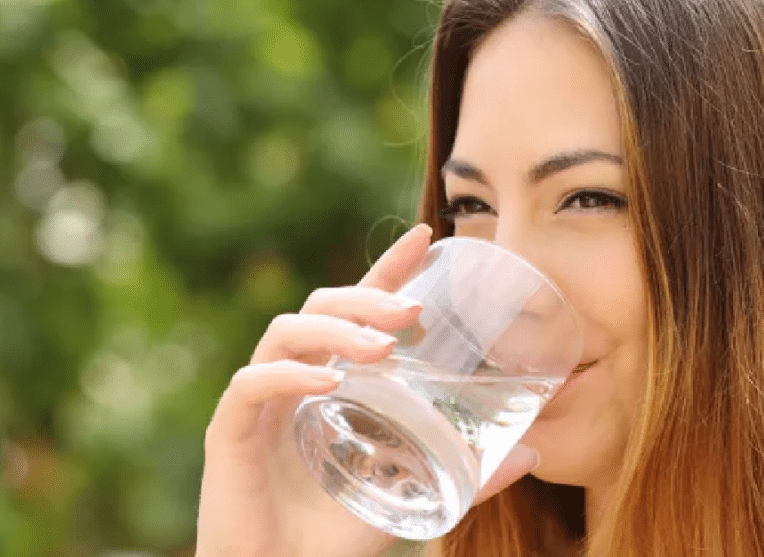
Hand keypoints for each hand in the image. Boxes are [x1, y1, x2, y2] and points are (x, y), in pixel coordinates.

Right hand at [195, 224, 540, 556]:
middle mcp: (294, 378)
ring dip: (335, 330)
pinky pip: (253, 385)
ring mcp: (260, 401)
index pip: (358, 309)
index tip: (427, 237)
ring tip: (382, 348)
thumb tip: (533, 454)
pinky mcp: (230, 431)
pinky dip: (290, 375)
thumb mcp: (412, 494)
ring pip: (285, 332)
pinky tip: (330, 382)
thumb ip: (467, 475)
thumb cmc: (335, 534)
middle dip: (366, 295)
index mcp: (331, 380)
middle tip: (412, 309)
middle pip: (320, 305)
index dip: (388, 268)